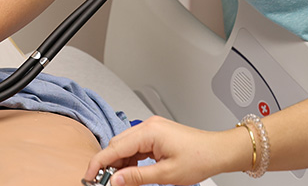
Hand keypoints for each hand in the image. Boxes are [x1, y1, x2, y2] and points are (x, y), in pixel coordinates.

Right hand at [83, 116, 248, 185]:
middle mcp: (148, 126)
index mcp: (149, 131)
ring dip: (119, 164)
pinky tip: (129, 173)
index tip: (89, 178)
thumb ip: (137, 177)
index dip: (99, 164)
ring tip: (117, 181)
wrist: (219, 151)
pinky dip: (129, 161)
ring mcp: (152, 129)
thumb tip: (115, 181)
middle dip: (107, 165)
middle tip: (102, 183)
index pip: (114, 147)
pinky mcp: (156, 135)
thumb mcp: (166, 174)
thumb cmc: (200, 158)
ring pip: (125, 146)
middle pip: (117, 145)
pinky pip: (135, 147)